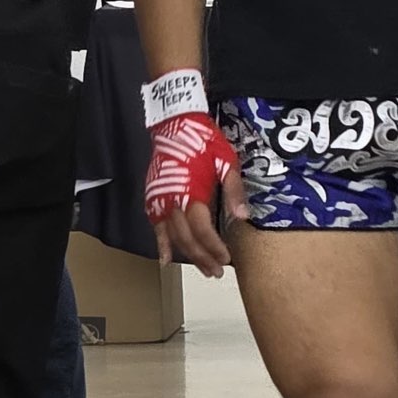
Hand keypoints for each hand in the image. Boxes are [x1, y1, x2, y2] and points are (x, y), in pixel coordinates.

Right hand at [145, 113, 248, 277]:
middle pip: (187, 239)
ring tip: (202, 268)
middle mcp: (174, 202)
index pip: (203, 231)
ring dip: (187, 254)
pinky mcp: (153, 198)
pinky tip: (165, 259)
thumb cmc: (204, 142)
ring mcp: (160, 201)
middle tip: (216, 272)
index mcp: (193, 194)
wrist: (176, 126)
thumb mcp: (227, 162)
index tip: (226, 258)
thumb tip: (244, 216)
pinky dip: (160, 244)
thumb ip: (234, 191)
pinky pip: (156, 226)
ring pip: (173, 236)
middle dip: (203, 257)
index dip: (214, 247)